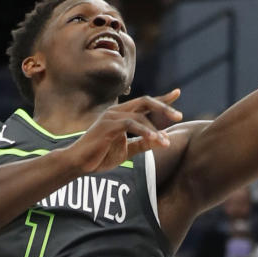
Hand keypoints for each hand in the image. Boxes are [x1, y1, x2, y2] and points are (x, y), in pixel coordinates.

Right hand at [67, 90, 181, 173]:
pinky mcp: (107, 126)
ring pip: (139, 115)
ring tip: (166, 142)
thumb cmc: (100, 156)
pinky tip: (154, 140)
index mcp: (122, 114)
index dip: (162, 98)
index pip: (145, 103)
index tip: (178, 93)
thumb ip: (143, 144)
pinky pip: (130, 125)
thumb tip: (162, 141)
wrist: (78, 163)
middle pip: (145, 101)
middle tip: (179, 116)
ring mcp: (111, 117)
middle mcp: (117, 111)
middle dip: (164, 107)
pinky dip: (144, 132)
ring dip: (155, 129)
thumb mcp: (126, 151)